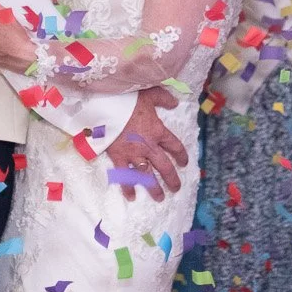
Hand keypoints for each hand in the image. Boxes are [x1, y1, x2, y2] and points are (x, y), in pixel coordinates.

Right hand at [103, 87, 189, 202]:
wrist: (107, 106)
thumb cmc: (128, 99)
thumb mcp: (150, 94)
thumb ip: (163, 99)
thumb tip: (174, 103)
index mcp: (157, 131)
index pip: (174, 146)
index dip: (181, 155)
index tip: (184, 163)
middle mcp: (148, 146)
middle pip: (164, 166)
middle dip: (172, 179)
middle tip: (176, 188)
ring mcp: (133, 154)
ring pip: (147, 175)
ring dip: (154, 188)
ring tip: (159, 198)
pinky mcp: (118, 157)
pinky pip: (125, 176)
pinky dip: (127, 187)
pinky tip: (131, 197)